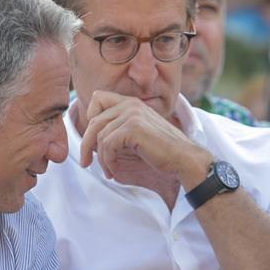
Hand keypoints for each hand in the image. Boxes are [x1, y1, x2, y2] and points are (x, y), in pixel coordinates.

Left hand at [80, 92, 209, 182]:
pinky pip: (107, 144)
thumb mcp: (133, 141)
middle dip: (86, 144)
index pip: (97, 98)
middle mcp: (131, 105)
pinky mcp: (133, 128)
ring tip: (109, 172)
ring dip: (101, 158)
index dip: (91, 118)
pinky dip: (107, 161)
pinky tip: (113, 171)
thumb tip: (88, 143)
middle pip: (93, 120)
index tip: (93, 140)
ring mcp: (132, 114)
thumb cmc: (161, 155)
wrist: (183, 160)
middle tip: (86, 163)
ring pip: (100, 135)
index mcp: (132, 104)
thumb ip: (114, 136)